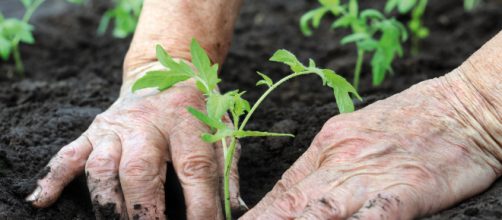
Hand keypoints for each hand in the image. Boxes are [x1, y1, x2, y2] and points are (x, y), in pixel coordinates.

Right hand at [26, 63, 243, 218]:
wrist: (166, 71)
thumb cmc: (198, 108)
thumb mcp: (222, 130)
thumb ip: (227, 169)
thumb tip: (236, 210)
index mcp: (186, 120)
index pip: (194, 169)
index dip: (201, 206)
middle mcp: (148, 122)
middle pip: (141, 170)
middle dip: (145, 211)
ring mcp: (116, 127)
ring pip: (102, 167)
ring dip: (107, 203)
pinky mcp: (94, 130)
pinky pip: (69, 154)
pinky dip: (54, 177)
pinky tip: (43, 200)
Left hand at [241, 69, 501, 218]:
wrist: (464, 107)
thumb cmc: (412, 119)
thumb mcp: (357, 130)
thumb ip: (330, 161)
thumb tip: (301, 189)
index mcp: (329, 143)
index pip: (284, 187)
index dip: (259, 213)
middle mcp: (340, 159)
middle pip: (290, 202)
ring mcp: (369, 176)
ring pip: (317, 211)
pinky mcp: (403, 193)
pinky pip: (369, 219)